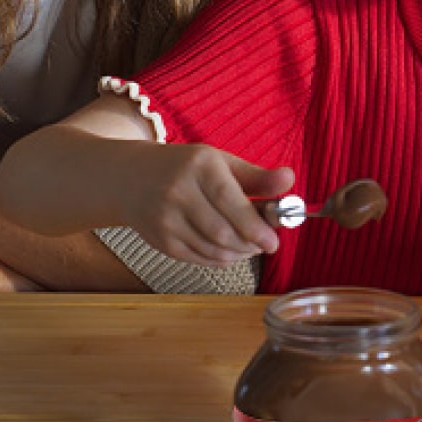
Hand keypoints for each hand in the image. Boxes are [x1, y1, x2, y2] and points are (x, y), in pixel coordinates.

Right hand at [113, 145, 296, 265]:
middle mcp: (178, 191)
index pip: (230, 202)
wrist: (130, 177)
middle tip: (263, 243)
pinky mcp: (161, 241)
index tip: (273, 241)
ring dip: (238, 254)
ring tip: (247, 245)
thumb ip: (256, 176)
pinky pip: (200, 259)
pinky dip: (220, 259)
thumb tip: (290, 180)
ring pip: (213, 250)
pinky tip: (227, 249)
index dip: (255, 226)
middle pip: (223, 232)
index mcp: (199, 166)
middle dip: (250, 244)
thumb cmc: (185, 167)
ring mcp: (166, 219)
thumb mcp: (219, 162)